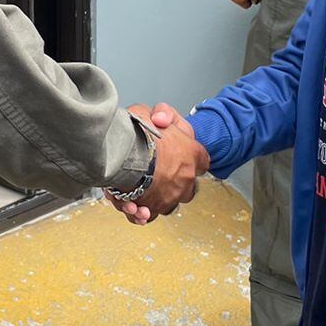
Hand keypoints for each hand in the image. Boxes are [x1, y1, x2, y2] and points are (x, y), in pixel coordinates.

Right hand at [109, 103, 208, 224]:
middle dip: (174, 183)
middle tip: (155, 175)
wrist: (124, 154)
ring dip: (154, 199)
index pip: (201, 159)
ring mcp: (171, 196)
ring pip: (167, 202)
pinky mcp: (153, 208)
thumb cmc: (138, 132)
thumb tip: (162, 120)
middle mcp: (186, 179)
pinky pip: (148, 214)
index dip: (188, 157)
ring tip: (137, 193)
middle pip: (187, 186)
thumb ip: (161, 114)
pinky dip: (139, 212)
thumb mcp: (150, 111)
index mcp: (192, 153)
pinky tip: (130, 205)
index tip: (176, 156)